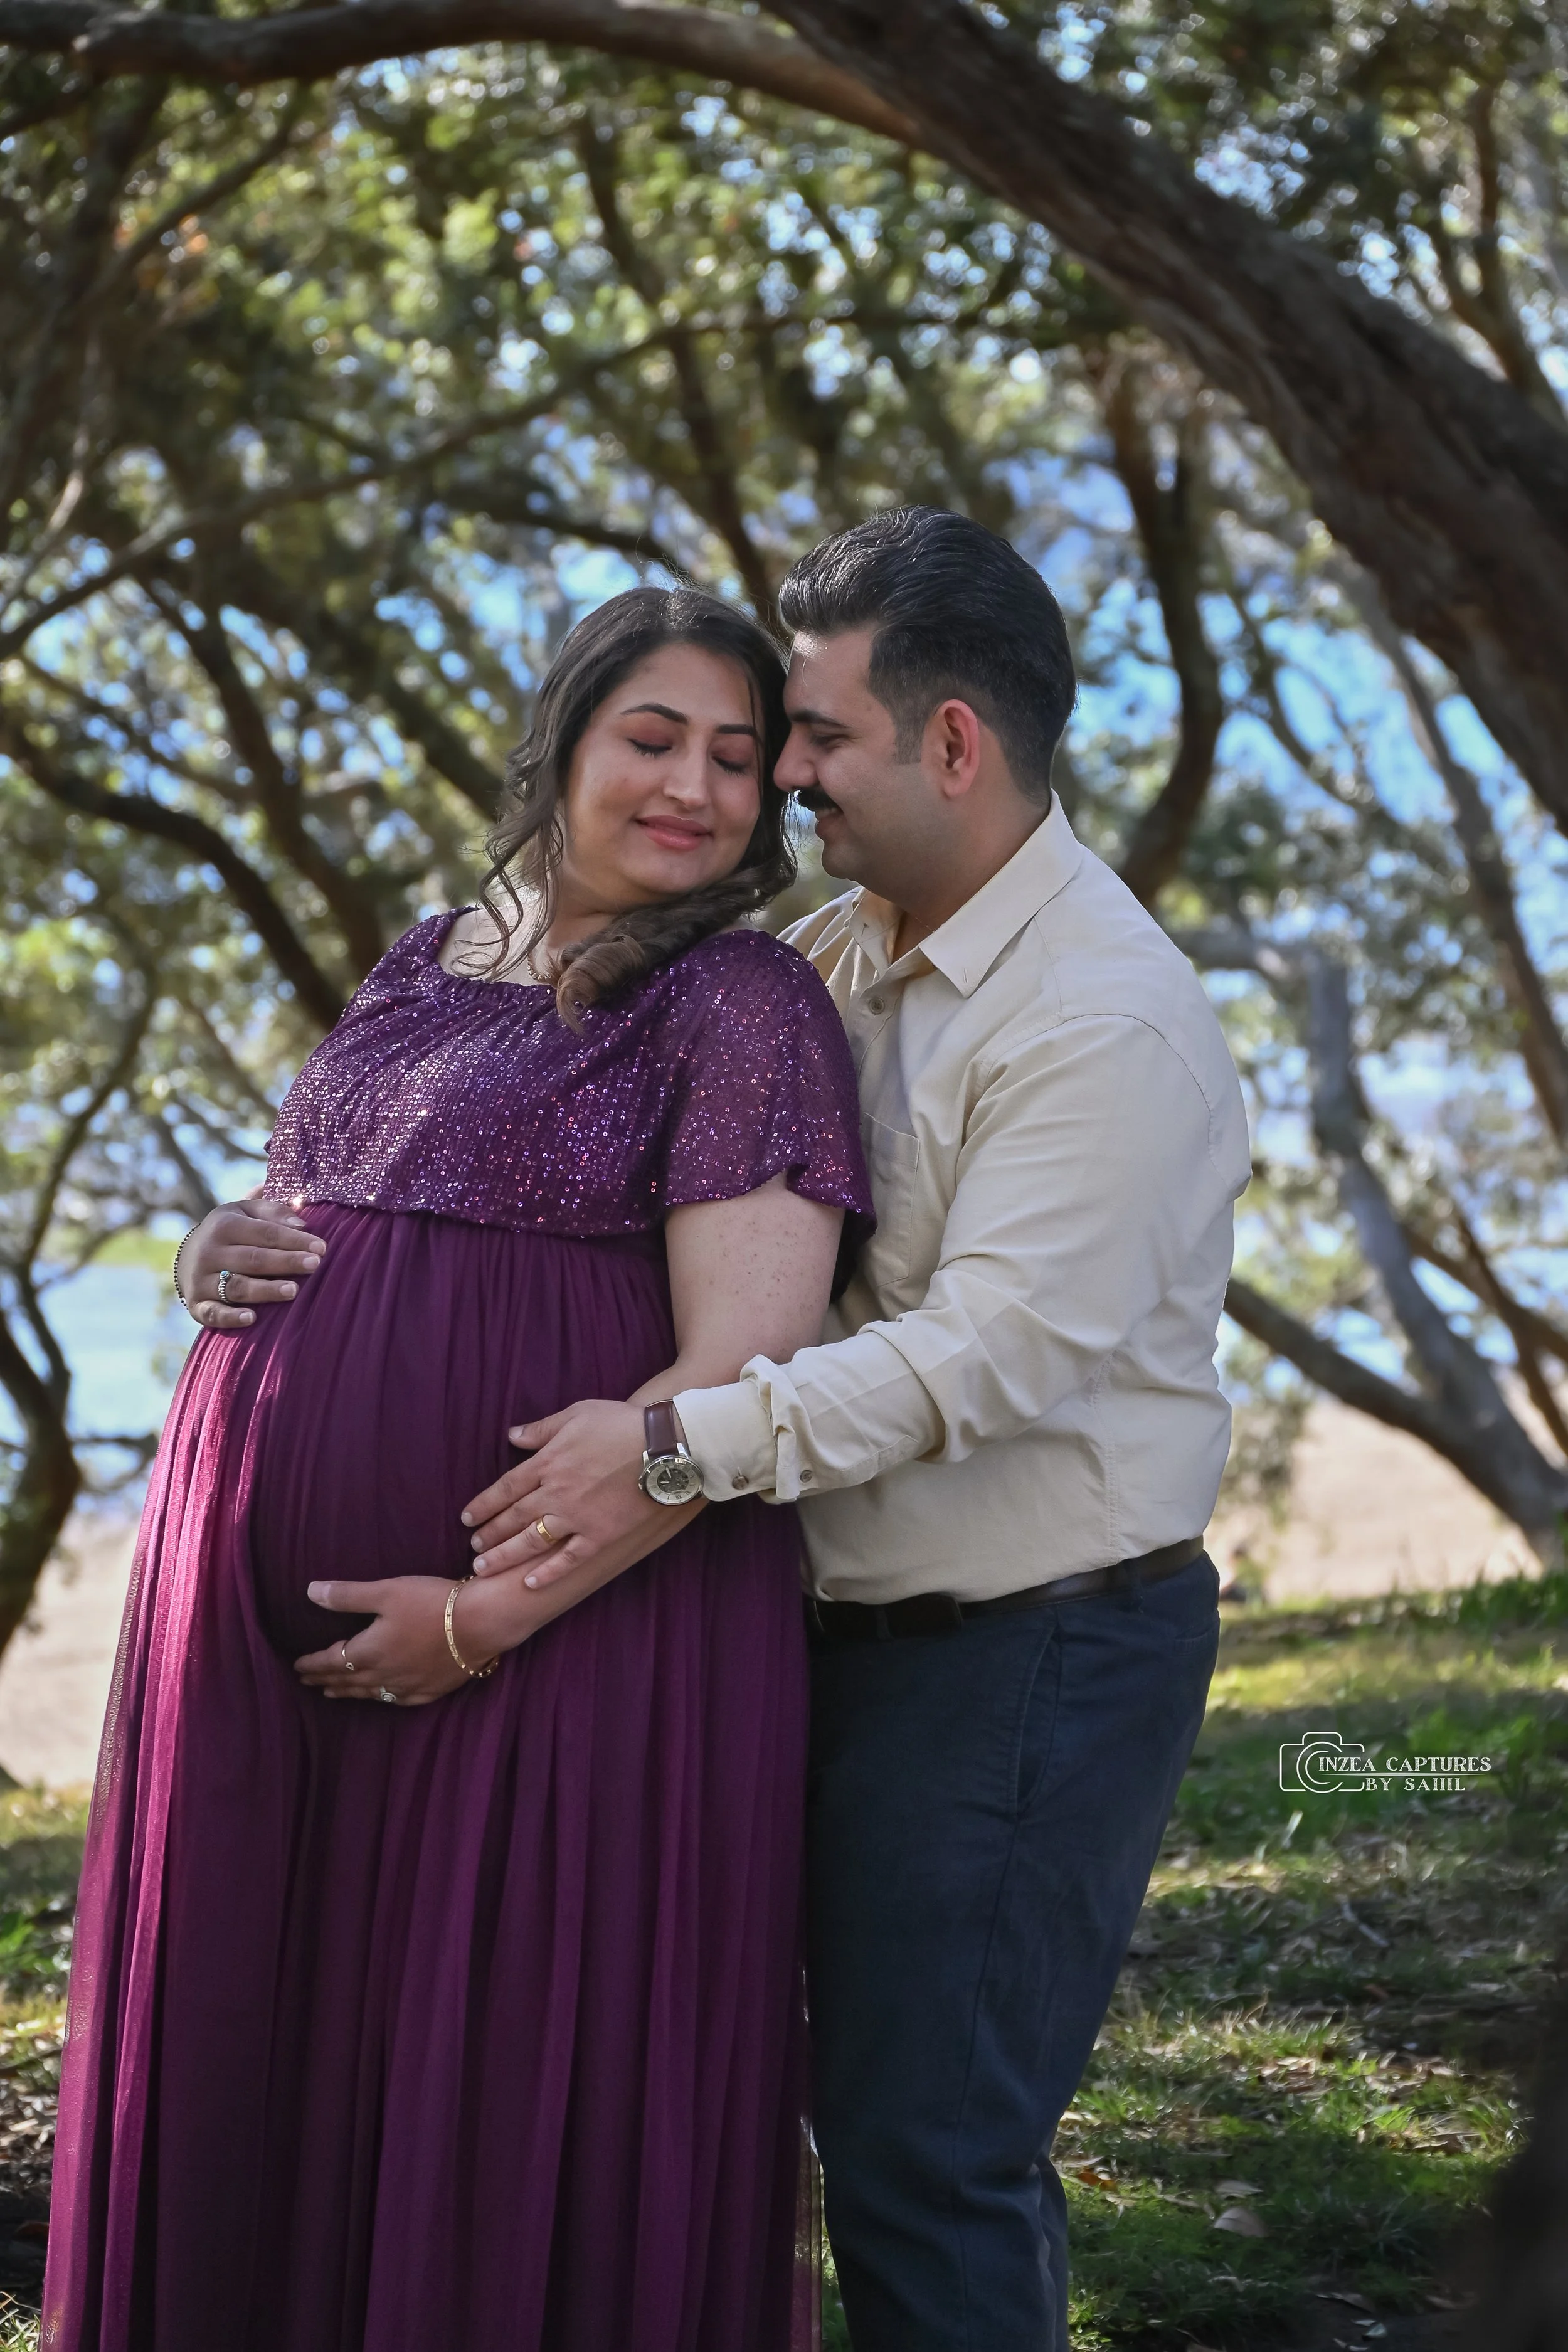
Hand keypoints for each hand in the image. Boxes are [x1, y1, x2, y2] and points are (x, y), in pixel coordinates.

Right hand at [176, 1195, 325, 1329]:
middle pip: (253, 1258)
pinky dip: (230, 1317)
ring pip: (237, 1286)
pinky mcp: (197, 1305)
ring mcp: (201, 1279)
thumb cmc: (232, 1232)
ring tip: (293, 1291)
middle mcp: (209, 1251)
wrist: (189, 1256)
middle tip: (315, 1265)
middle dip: (285, 1262)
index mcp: (224, 1224)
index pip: (265, 1232)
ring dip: (265, 1290)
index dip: (294, 1240)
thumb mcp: (246, 1213)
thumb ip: (273, 1213)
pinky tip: (252, 1318)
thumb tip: (302, 1223)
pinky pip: (212, 1313)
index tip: (321, 1248)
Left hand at [294, 1574, 475, 1704]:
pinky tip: (384, 1696)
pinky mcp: (432, 1689)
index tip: (298, 1666)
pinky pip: (399, 1699)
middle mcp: (385, 1674)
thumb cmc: (432, 1602)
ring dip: (349, 1692)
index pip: (333, 1661)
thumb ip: (347, 1595)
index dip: (313, 1663)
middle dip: (325, 1679)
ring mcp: (409, 1685)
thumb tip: (311, 1592)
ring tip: (333, 1693)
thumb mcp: (386, 1592)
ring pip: (371, 1692)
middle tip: (308, 1681)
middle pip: (348, 1680)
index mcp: (371, 1651)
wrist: (481, 1623)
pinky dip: (383, 1698)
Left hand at [461, 1399, 699, 1588]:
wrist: (664, 1446)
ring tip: (484, 1568)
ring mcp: (577, 1516)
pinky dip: (549, 1573)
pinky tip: (530, 1583)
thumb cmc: (621, 1424)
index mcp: (548, 1462)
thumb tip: (512, 1435)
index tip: (467, 1517)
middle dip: (489, 1534)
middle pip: (513, 1518)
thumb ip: (541, 1428)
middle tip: (473, 1548)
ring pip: (531, 1541)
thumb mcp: (577, 1414)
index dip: (484, 1504)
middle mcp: (555, 1493)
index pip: (505, 1488)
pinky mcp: (600, 1535)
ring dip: (505, 1556)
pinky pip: (569, 1559)